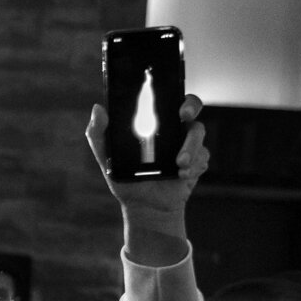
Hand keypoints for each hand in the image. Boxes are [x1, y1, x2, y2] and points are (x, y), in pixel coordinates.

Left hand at [86, 94, 208, 267]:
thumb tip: (97, 108)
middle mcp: (173, 129)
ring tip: (179, 164)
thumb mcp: (108, 157)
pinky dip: (194, 166)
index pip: (167, 98)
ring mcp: (188, 144)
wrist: (144, 207)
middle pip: (192, 106)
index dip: (170, 94)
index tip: (171, 100)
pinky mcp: (197, 161)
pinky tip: (182, 175)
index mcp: (154, 123)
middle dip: (190, 107)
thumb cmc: (125, 179)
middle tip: (183, 117)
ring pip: (198, 132)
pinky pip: (203, 156)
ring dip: (191, 147)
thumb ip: (98, 134)